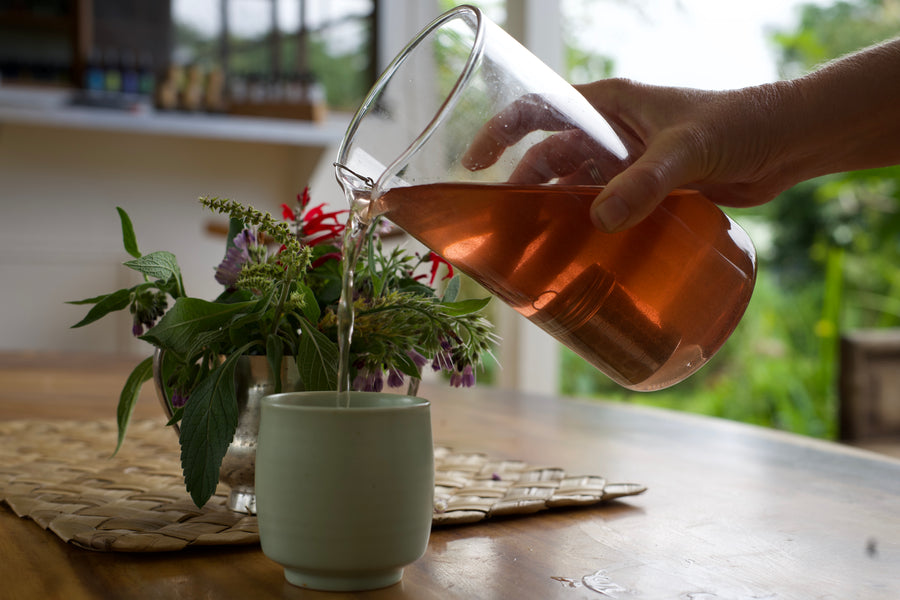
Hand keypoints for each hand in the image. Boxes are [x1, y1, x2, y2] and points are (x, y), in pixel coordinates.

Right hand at [463, 81, 793, 232]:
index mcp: (608, 105)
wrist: (785, 144)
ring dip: (554, 217)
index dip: (500, 133)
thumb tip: (600, 221)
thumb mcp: (687, 149)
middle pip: (549, 160)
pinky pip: (605, 210)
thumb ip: (645, 182)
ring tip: (534, 252)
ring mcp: (628, 164)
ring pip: (575, 191)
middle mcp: (611, 133)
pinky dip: (588, 230)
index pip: (538, 109)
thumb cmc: (737, 123)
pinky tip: (578, 256)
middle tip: (503, 230)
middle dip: (524, 191)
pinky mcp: (648, 191)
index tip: (474, 165)